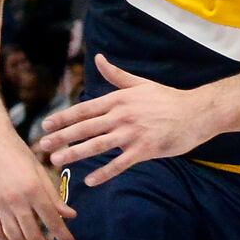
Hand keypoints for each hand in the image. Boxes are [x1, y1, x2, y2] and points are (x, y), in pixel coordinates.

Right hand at [0, 115, 76, 239]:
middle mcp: (17, 201)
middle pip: (34, 235)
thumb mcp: (40, 171)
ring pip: (16, 238)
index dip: (65, 239)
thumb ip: (54, 197)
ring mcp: (0, 205)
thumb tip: (70, 216)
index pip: (54, 222)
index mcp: (34, 190)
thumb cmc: (18, 153)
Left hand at [40, 57, 216, 185]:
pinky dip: (105, 173)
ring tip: (57, 161)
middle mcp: (122, 115)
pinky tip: (90, 181)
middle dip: (61, 137)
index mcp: (118, 100)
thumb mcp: (140, 83)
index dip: (63, 118)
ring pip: (98, 145)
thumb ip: (116, 75)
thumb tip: (97, 58)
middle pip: (85, 127)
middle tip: (42, 146)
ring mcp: (133, 133)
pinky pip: (120, 164)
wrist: (197, 112)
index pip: (84, 109)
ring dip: (75, 153)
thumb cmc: (168, 98)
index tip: (46, 125)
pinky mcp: (145, 149)